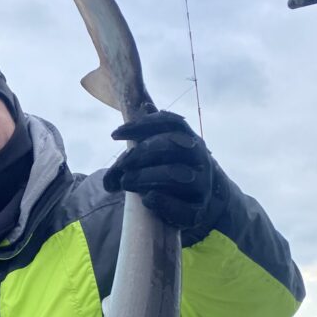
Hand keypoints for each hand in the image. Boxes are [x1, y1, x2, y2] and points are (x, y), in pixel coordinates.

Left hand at [103, 110, 212, 228]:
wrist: (201, 204)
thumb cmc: (173, 173)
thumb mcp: (164, 153)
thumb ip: (151, 135)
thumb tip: (143, 106)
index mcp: (189, 139)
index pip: (170, 122)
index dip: (141, 125)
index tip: (114, 135)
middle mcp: (200, 158)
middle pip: (170, 145)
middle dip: (140, 153)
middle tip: (121, 166)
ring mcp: (202, 184)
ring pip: (174, 174)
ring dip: (145, 176)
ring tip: (125, 182)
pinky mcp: (198, 211)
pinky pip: (182, 207)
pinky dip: (162, 202)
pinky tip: (147, 199)